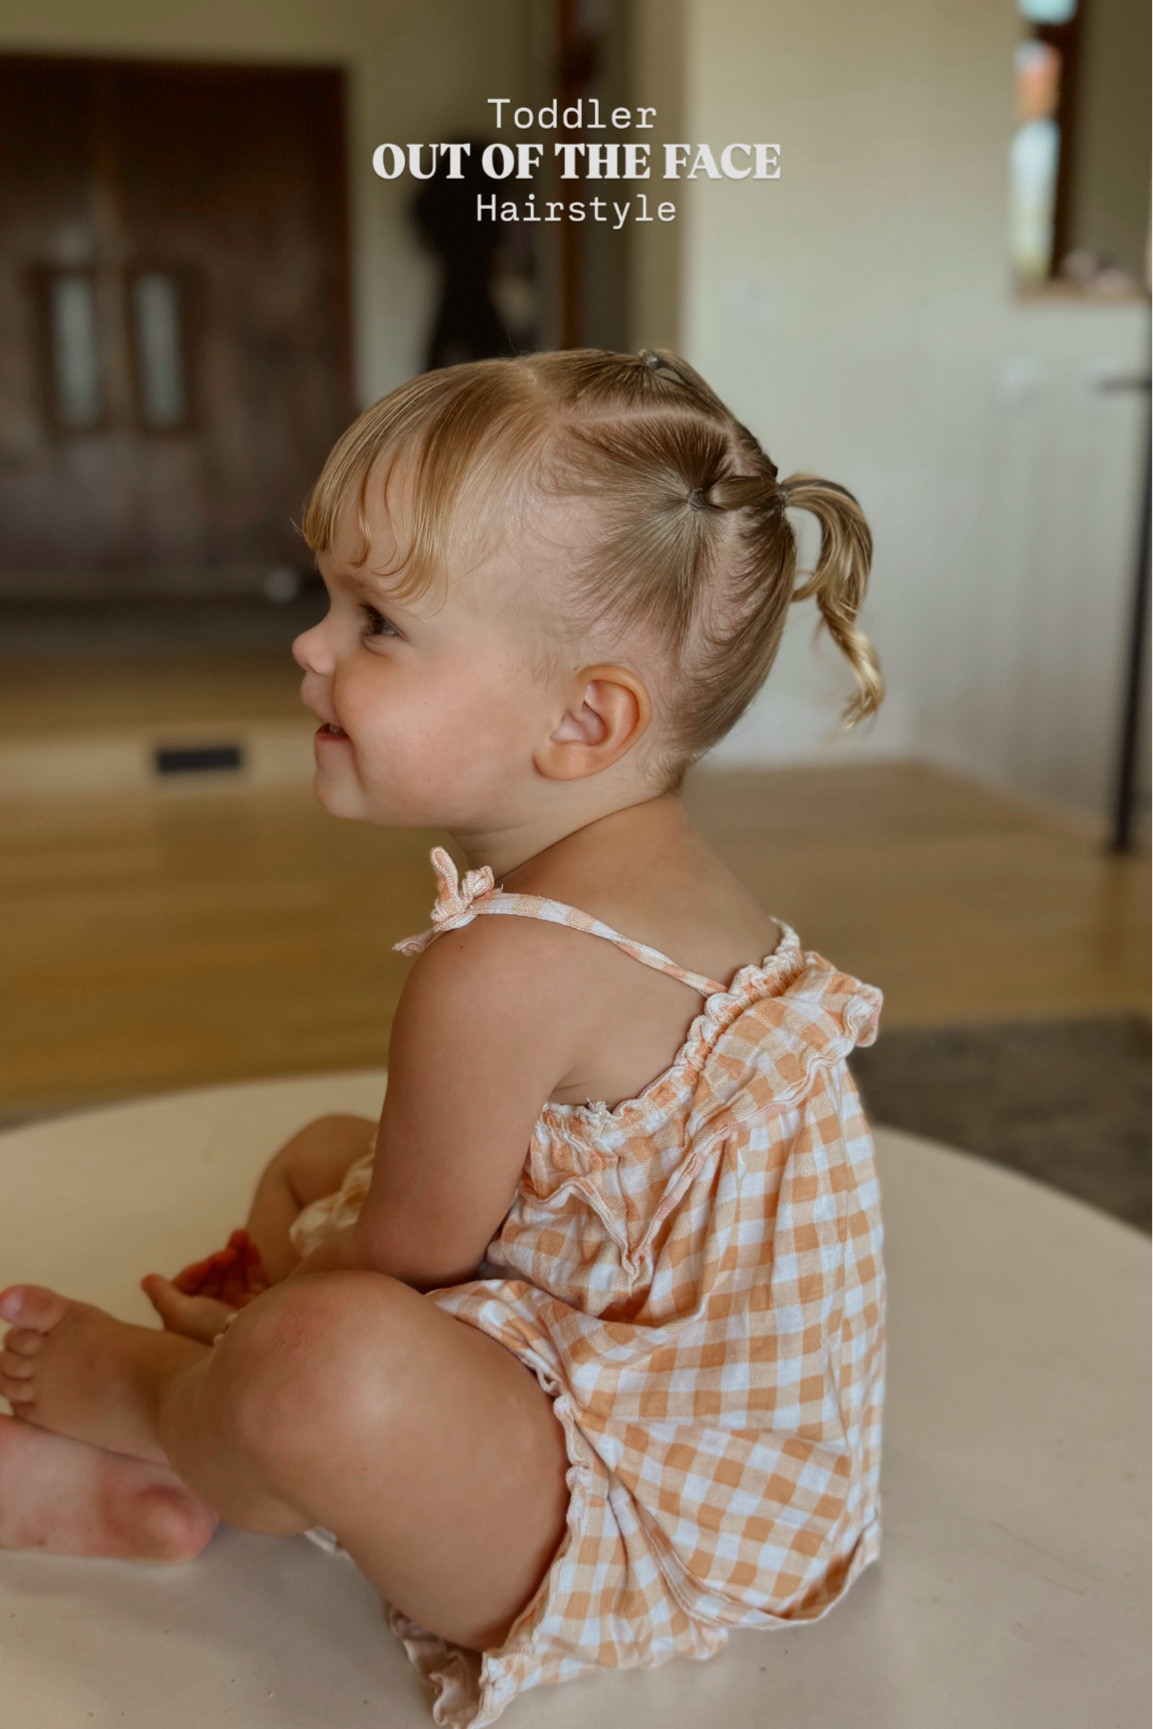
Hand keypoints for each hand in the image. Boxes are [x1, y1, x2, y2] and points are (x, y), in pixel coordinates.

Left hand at [142, 1229, 270, 1344]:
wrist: (244, 1346)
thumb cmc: (205, 1329)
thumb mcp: (177, 1312)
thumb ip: (162, 1295)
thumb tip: (146, 1280)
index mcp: (189, 1319)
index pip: (189, 1287)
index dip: (196, 1272)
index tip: (205, 1265)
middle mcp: (211, 1314)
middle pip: (214, 1279)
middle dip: (220, 1259)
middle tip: (229, 1246)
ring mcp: (236, 1310)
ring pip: (234, 1276)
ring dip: (237, 1253)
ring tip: (242, 1234)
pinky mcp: (258, 1307)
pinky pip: (254, 1281)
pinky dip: (252, 1262)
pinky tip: (251, 1246)